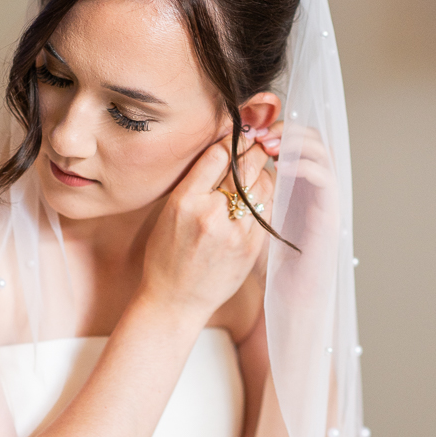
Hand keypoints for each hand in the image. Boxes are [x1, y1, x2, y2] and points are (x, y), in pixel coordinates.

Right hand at [139, 131, 274, 323]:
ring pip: (263, 185)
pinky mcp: (252, 246)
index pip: (217, 155)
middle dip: (254, 150)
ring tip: (259, 167)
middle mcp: (210, 214)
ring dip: (264, 171)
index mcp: (184, 202)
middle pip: (244, 166)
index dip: (230, 140)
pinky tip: (262, 193)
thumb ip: (195, 183)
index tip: (237, 134)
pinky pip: (269, 209)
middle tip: (257, 142)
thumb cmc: (167, 256)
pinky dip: (268, 195)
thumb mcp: (169, 213)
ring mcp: (235, 232)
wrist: (175, 301)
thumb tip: (222, 152)